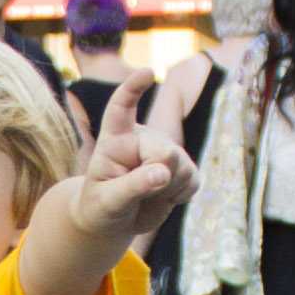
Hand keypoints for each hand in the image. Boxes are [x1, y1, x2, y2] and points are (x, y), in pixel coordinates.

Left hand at [33, 101, 193, 264]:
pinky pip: (193, 180)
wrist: (114, 222)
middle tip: (138, 196)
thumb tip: (164, 171)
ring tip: (146, 196)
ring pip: (183, 167)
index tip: (148, 73)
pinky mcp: (182, 167)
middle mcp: (143, 138)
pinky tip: (163, 197)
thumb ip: (133, 185)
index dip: (134, 89)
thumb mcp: (107, 201)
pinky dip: (180, 196)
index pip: (121, 108)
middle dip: (160, 178)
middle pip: (166, 152)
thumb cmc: (101, 207)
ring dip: (168, 190)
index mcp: (115, 139)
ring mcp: (165, 150)